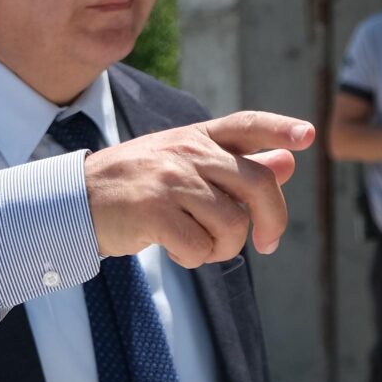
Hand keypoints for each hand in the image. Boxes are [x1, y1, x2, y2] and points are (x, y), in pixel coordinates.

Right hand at [83, 112, 315, 266]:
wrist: (73, 203)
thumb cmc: (133, 188)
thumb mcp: (182, 168)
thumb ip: (235, 165)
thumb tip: (289, 162)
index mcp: (194, 137)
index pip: (245, 124)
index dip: (279, 129)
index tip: (308, 138)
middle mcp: (186, 151)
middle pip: (258, 183)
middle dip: (272, 220)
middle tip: (267, 243)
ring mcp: (171, 180)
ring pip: (234, 224)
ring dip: (223, 247)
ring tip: (198, 245)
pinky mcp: (155, 211)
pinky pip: (201, 247)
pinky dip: (194, 258)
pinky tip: (174, 250)